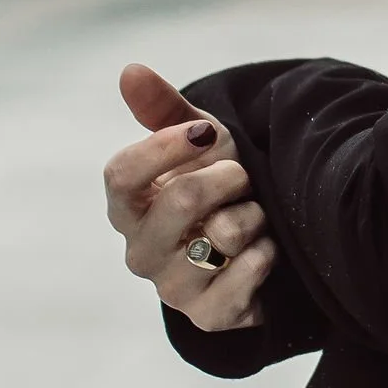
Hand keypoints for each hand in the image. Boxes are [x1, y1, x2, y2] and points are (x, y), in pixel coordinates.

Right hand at [105, 62, 278, 333]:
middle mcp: (140, 251)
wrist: (262, 241)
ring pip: (222, 237)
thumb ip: (165, 110)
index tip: (208, 133)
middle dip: (226, 178)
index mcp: (127, 207)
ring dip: (253, 217)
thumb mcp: (200, 142)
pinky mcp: (208, 318)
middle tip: (243, 176)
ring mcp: (171, 288)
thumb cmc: (220, 185)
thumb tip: (130, 70)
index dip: (164, 148)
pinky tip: (266, 249)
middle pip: (178, 200)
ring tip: (255, 217)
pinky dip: (265, 255)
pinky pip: (243, 278)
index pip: (120, 175)